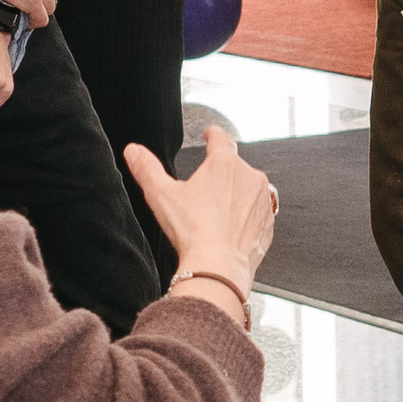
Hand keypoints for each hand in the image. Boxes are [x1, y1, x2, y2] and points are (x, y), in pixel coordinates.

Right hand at [126, 124, 276, 279]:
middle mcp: (249, 177)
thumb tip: (134, 152)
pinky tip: (230, 230)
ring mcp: (262, 201)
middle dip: (221, 175)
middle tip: (204, 193)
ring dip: (236, 196)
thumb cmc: (193, 231)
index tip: (210, 134)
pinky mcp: (268, 224)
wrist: (218, 267)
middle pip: (234, 167)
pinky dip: (246, 218)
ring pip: (249, 190)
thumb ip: (147, 169)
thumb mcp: (161, 195)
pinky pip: (258, 214)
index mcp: (225, 164)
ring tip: (216, 214)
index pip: (221, 138)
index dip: (213, 134)